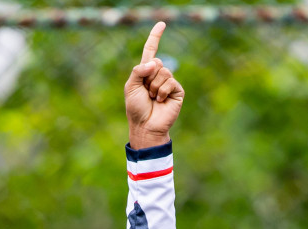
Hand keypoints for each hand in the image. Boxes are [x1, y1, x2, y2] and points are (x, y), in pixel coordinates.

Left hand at [125, 22, 184, 148]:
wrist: (145, 126)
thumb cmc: (136, 108)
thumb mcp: (130, 87)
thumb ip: (138, 70)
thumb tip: (154, 62)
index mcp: (146, 72)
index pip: (151, 50)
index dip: (155, 37)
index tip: (162, 24)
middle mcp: (158, 75)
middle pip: (157, 62)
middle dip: (148, 77)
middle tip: (146, 92)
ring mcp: (169, 82)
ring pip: (163, 72)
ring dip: (154, 87)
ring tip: (153, 99)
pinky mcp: (177, 91)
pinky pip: (170, 82)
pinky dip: (162, 92)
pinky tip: (160, 102)